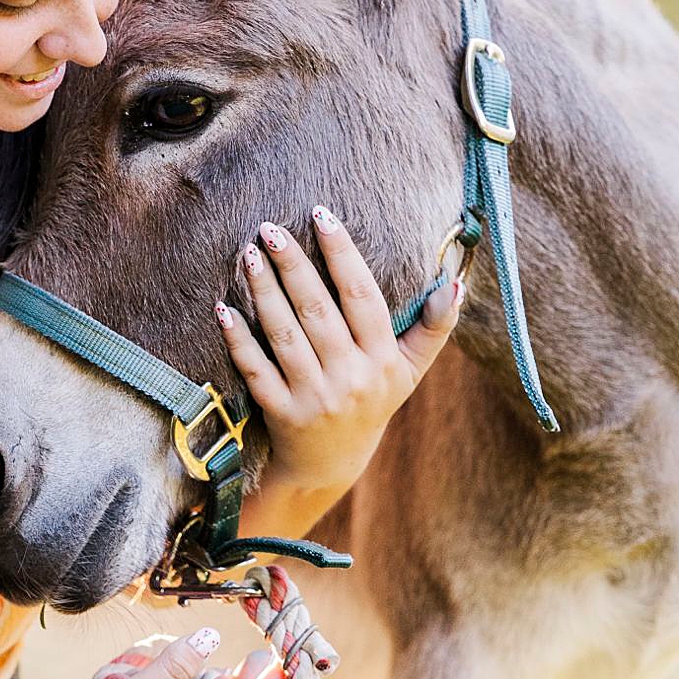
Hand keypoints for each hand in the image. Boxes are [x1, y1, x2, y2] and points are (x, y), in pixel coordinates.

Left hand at [219, 205, 460, 502]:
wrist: (333, 462)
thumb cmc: (372, 401)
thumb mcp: (409, 370)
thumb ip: (433, 327)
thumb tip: (454, 283)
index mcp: (383, 360)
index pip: (362, 296)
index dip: (342, 254)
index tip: (322, 215)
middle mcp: (351, 377)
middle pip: (317, 310)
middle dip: (293, 265)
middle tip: (271, 228)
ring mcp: (314, 397)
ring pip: (284, 334)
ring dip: (263, 291)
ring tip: (249, 254)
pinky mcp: (281, 413)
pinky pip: (257, 369)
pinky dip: (239, 339)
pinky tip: (224, 308)